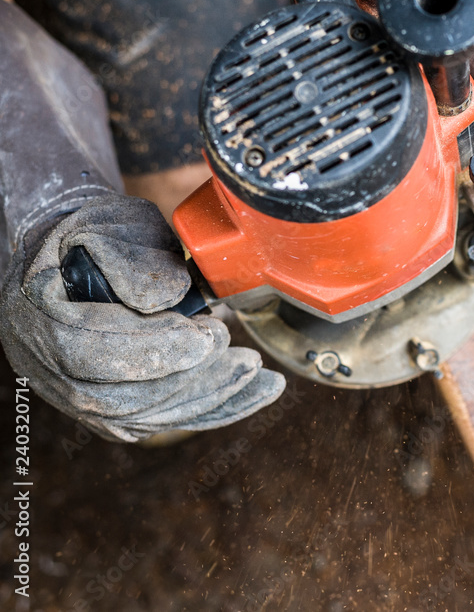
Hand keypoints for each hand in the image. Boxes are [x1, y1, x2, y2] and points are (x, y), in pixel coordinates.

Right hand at [0, 194, 284, 441]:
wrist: (74, 260)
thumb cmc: (92, 239)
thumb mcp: (105, 228)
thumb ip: (131, 258)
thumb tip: (168, 296)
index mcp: (37, 317)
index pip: (89, 350)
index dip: (151, 350)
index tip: (206, 338)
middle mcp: (48, 369)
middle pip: (121, 397)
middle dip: (192, 381)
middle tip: (244, 360)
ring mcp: (76, 398)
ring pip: (146, 417)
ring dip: (210, 400)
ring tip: (260, 378)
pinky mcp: (108, 412)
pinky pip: (160, 421)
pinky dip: (211, 410)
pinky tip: (252, 394)